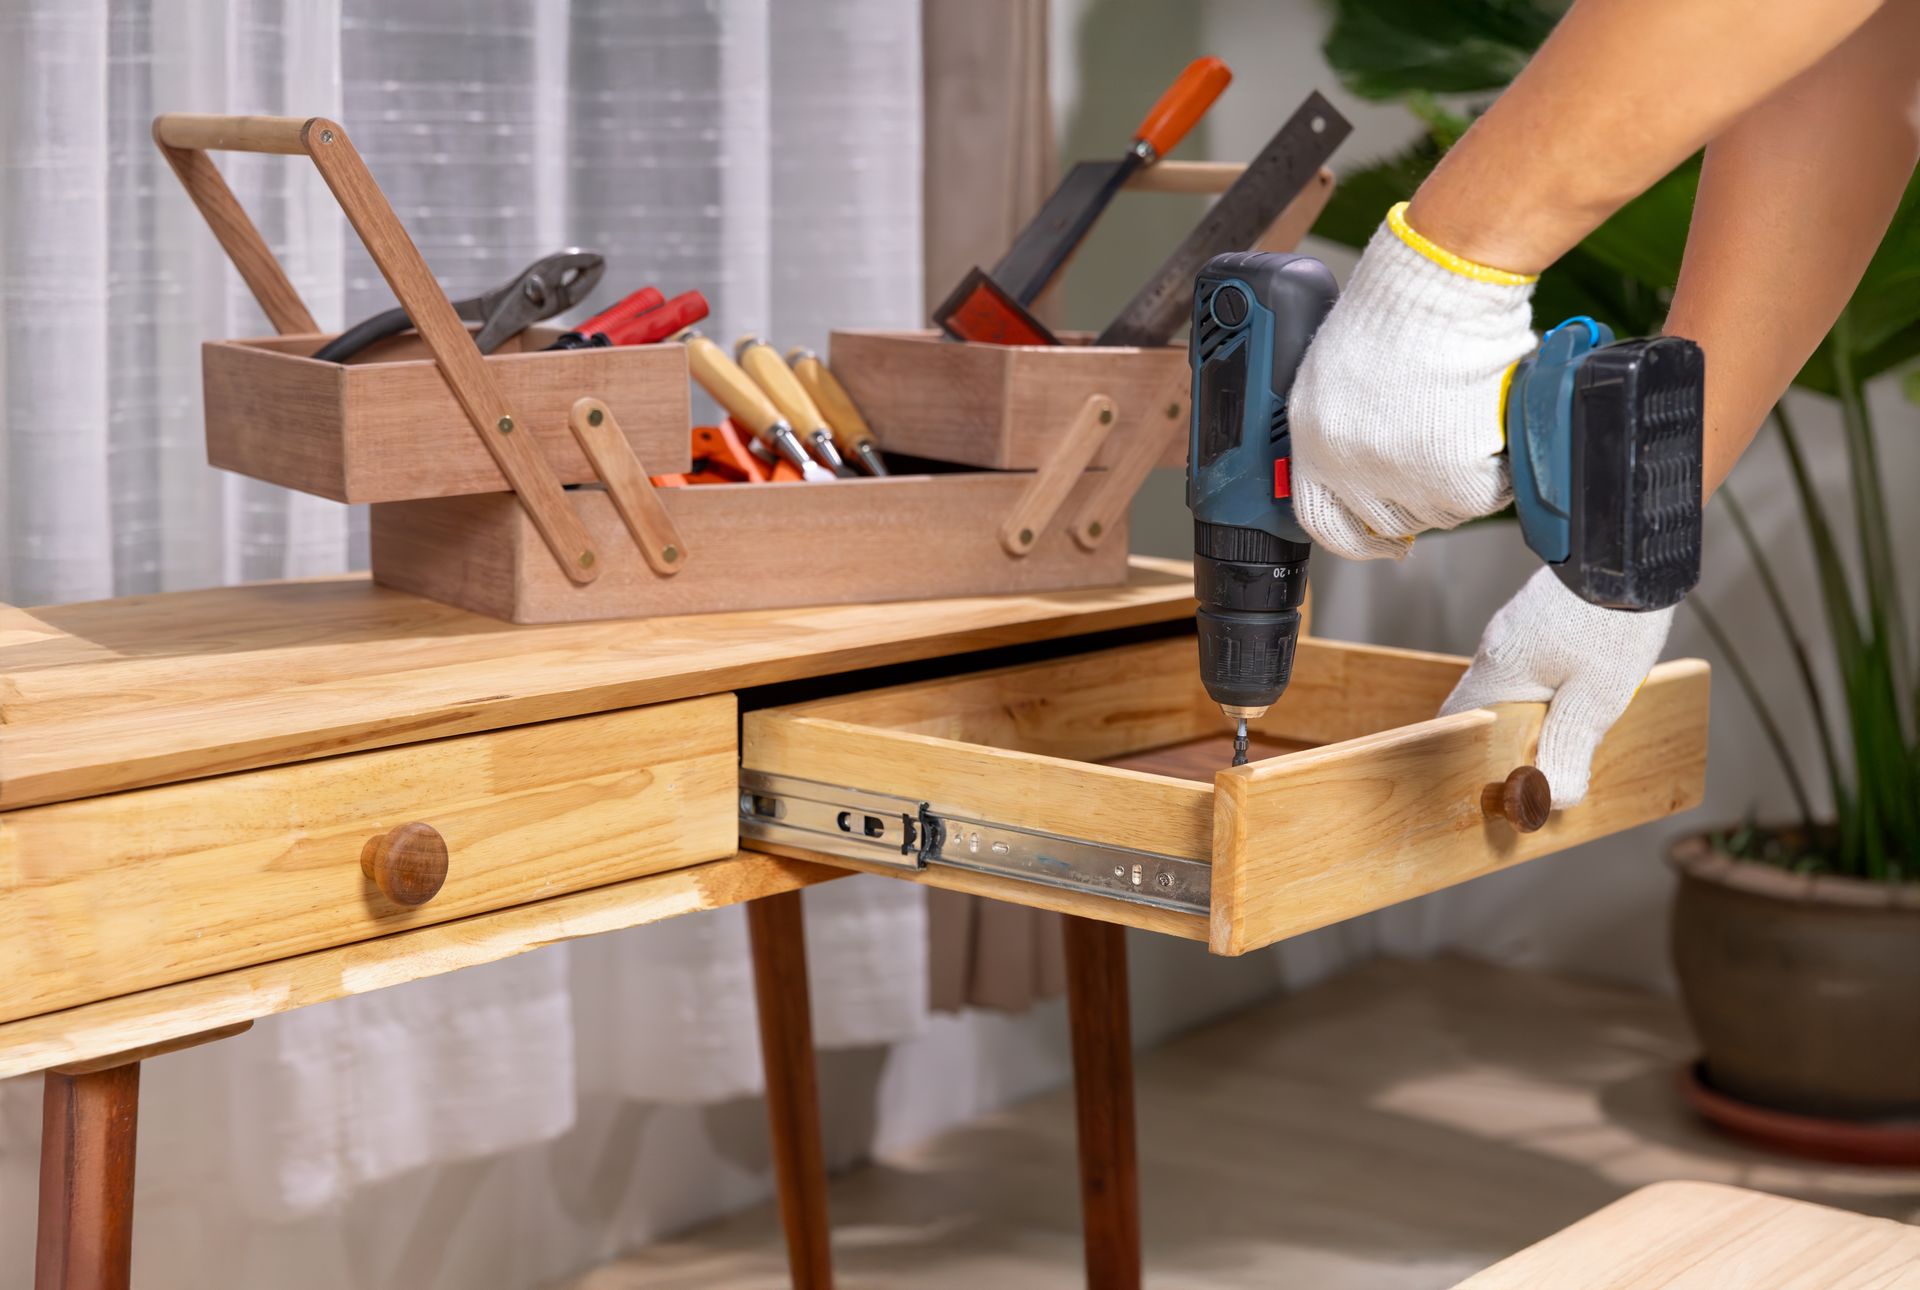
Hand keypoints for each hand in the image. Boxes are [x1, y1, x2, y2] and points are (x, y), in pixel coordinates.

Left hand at [1290, 204, 1537, 559]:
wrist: (1439, 285)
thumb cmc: (1395, 308)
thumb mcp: (1334, 369)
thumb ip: (1339, 422)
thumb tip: (1364, 458)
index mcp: (1311, 440)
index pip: (1321, 520)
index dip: (1355, 536)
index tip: (1379, 539)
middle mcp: (1347, 466)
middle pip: (1387, 521)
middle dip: (1417, 501)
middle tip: (1441, 471)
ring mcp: (1398, 475)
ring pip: (1438, 511)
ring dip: (1457, 482)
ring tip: (1465, 430)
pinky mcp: (1450, 475)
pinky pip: (1483, 495)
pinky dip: (1495, 470)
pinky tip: (1489, 432)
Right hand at [1441, 568, 1674, 808]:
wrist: (1631, 554)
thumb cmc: (1611, 621)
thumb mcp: (1596, 697)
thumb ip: (1569, 748)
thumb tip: (1552, 796)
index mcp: (1497, 670)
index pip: (1457, 722)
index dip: (1470, 754)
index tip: (1496, 776)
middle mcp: (1496, 646)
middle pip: (1488, 705)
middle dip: (1514, 735)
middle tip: (1551, 757)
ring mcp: (1516, 626)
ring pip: (1514, 682)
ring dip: (1537, 707)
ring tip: (1577, 721)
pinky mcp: (1540, 616)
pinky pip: (1533, 660)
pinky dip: (1551, 681)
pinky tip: (1586, 682)